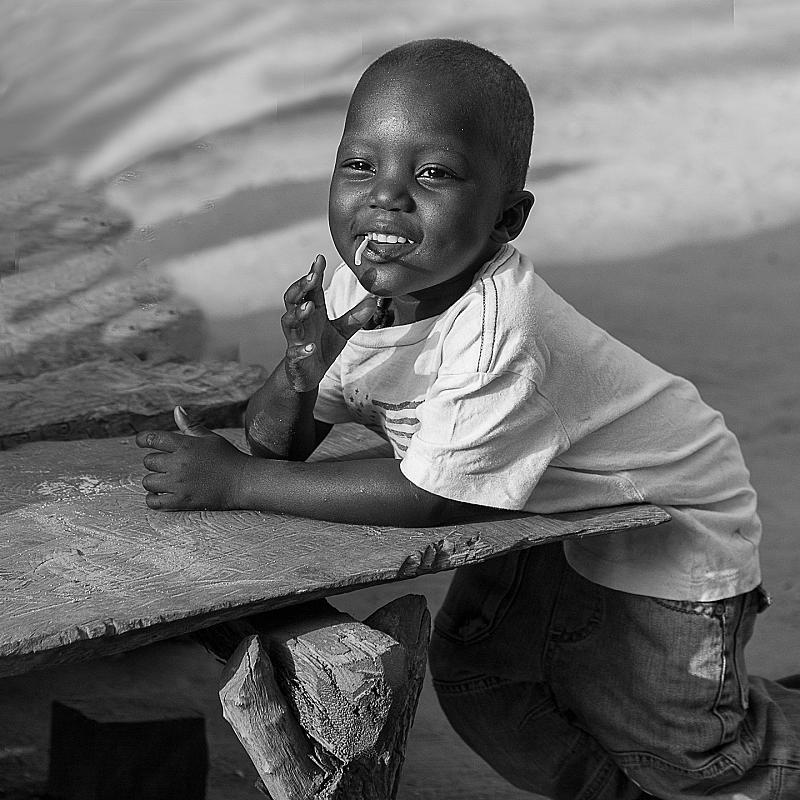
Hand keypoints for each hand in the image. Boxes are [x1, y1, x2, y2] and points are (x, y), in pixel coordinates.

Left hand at [136, 408, 249, 509]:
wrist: (243, 482)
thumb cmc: (228, 457)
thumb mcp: (210, 438)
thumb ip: (190, 426)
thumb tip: (177, 409)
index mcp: (185, 445)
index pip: (152, 438)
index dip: (143, 439)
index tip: (141, 442)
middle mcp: (179, 463)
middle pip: (148, 461)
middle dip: (154, 462)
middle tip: (166, 465)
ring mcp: (179, 483)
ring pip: (148, 482)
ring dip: (153, 481)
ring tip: (164, 481)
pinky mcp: (182, 501)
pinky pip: (154, 501)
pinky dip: (153, 498)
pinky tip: (160, 494)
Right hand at [282, 254, 376, 391]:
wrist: (308, 374)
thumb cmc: (322, 346)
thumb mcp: (342, 330)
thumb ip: (356, 316)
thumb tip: (374, 300)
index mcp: (312, 311)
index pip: (310, 288)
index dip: (313, 273)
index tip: (319, 258)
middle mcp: (300, 321)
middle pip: (293, 299)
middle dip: (300, 287)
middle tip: (311, 277)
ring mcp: (295, 339)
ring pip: (289, 322)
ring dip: (297, 313)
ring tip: (308, 306)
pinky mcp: (294, 358)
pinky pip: (295, 352)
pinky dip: (302, 349)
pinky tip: (311, 347)